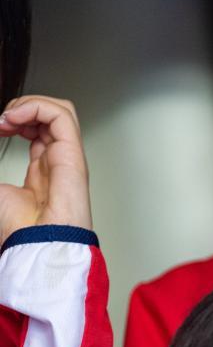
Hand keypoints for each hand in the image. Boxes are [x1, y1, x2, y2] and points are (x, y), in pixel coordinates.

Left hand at [0, 96, 91, 243]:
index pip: (36, 130)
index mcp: (41, 169)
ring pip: (59, 110)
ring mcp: (66, 155)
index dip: (14, 120)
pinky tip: (16, 117)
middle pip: (50, 116)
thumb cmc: (18, 227)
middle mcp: (56, 160)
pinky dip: (36, 107)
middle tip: (1, 122)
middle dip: (21, 108)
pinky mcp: (72, 153)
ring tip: (9, 116)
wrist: (35, 242)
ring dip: (29, 104)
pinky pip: (61, 115)